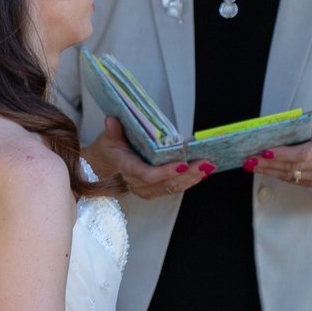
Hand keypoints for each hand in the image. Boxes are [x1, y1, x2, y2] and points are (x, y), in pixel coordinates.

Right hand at [83, 117, 212, 200]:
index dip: (166, 171)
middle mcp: (138, 183)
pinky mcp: (155, 191)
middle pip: (166, 183)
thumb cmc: (108, 150)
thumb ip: (112, 130)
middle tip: (204, 162)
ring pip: (173, 187)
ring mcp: (147, 190)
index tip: (182, 163)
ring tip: (208, 166)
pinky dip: (190, 181)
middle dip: (188, 173)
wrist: (103, 167)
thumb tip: (112, 120)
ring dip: (192, 178)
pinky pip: (174, 188)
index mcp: (128, 169)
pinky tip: (203, 172)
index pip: (148, 174)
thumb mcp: (107, 138)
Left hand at [245, 112, 311, 190]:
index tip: (264, 152)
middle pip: (292, 167)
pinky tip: (263, 169)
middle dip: (268, 164)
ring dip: (268, 171)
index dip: (283, 154)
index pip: (302, 153)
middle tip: (249, 159)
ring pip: (290, 176)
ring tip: (251, 164)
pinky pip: (292, 180)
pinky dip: (276, 174)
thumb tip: (267, 130)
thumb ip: (293, 124)